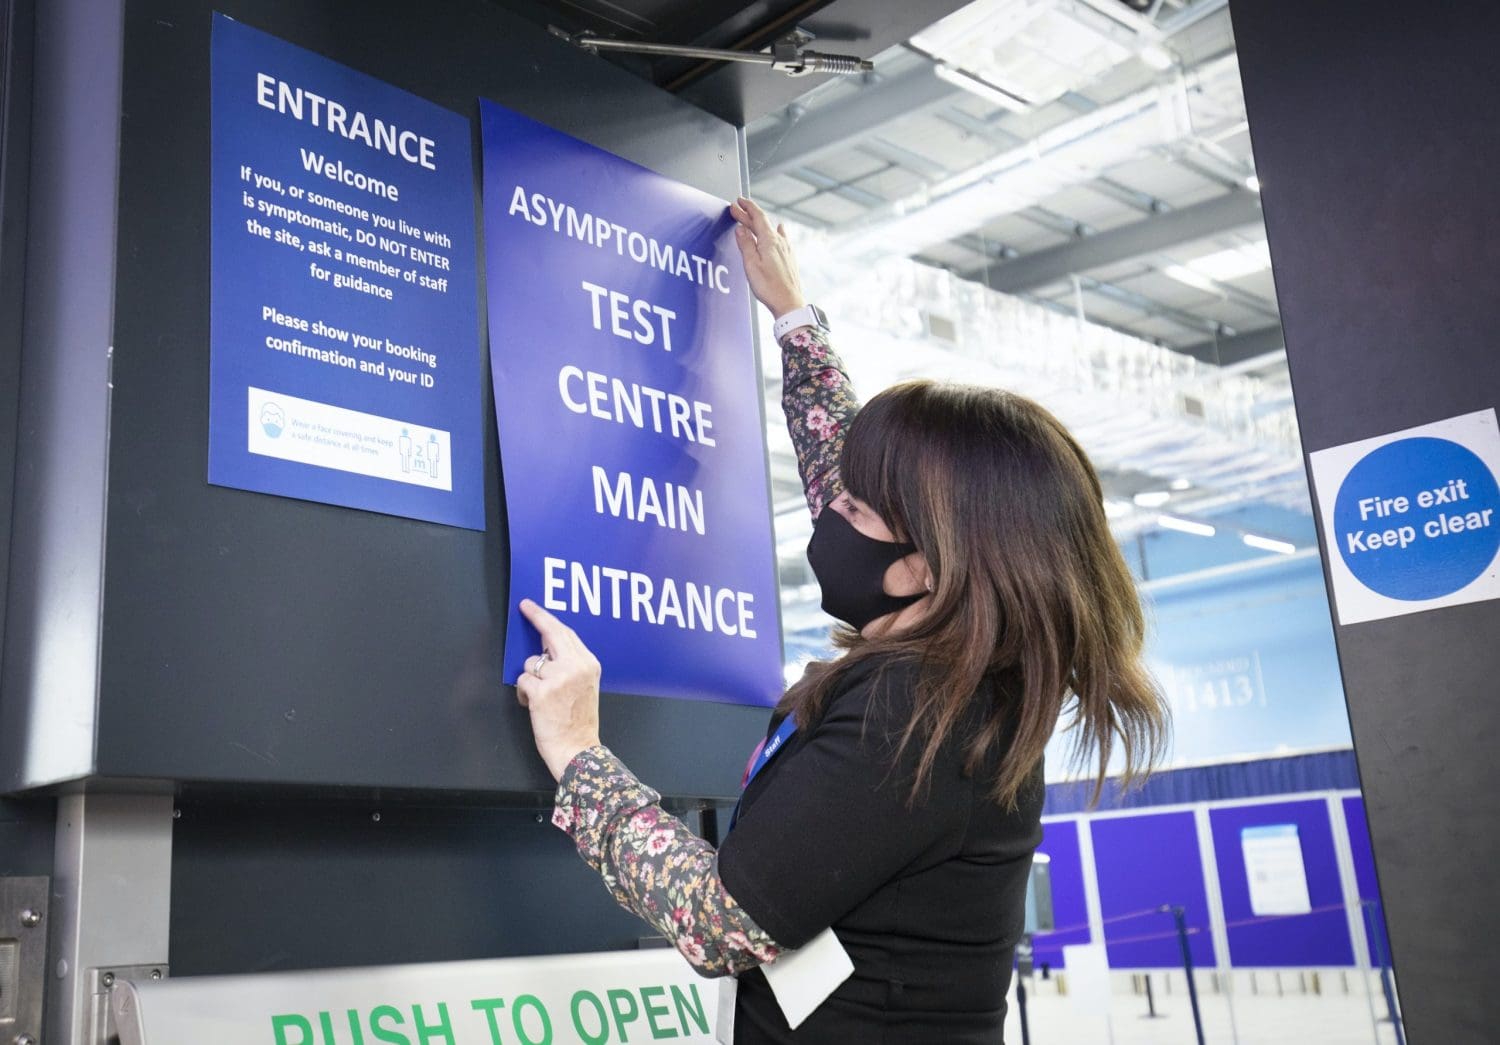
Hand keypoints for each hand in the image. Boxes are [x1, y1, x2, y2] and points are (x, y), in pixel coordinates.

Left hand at [514, 599, 602, 780]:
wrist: (578, 749)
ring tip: (540, 695)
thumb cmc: (579, 722)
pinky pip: (522, 680)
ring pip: (531, 662)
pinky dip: (523, 692)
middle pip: (551, 633)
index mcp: (589, 664)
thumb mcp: (586, 686)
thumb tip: (547, 647)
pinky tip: (532, 704)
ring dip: (530, 677)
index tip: (532, 608)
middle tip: (525, 609)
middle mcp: (575, 666)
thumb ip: (571, 664)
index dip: (547, 618)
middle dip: (536, 618)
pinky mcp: (541, 692)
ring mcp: (558, 678)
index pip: (566, 632)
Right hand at [730, 196, 806, 318]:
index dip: (747, 207)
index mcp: (770, 240)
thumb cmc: (769, 287)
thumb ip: (746, 244)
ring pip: (771, 230)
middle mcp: (780, 241)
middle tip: (736, 210)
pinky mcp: (789, 258)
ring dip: (759, 224)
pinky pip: (780, 238)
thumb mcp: (751, 264)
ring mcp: (787, 249)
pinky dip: (772, 231)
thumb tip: (741, 229)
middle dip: (747, 215)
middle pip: (762, 223)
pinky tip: (779, 230)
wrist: (789, 302)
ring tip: (751, 220)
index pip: (758, 216)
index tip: (738, 202)